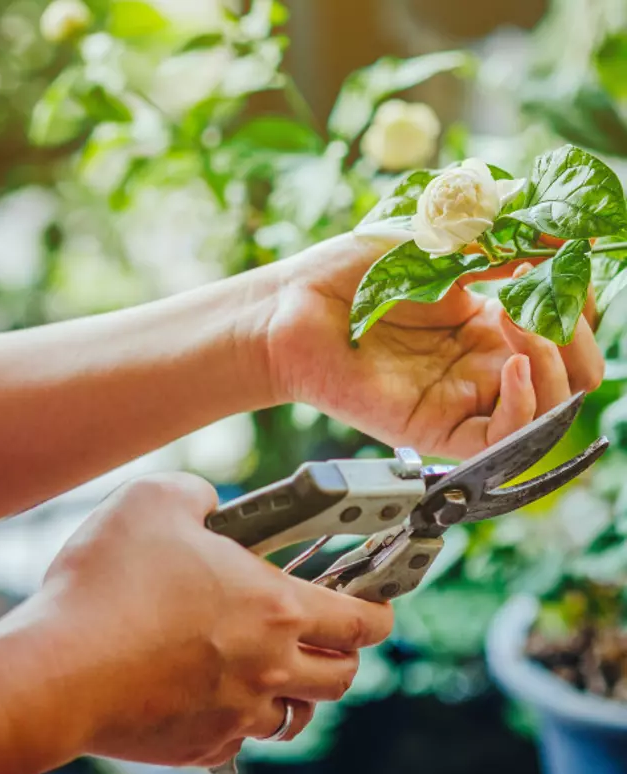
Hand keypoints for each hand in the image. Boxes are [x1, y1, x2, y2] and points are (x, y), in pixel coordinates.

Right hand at [14, 473, 392, 766]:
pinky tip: (202, 695)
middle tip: (318, 636)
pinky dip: (233, 722)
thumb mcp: (153, 499)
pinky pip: (237, 742)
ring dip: (288, 692)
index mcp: (275, 607)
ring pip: (293, 716)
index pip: (365, 619)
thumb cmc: (107, 583)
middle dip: (340, 655)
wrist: (59, 669)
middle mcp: (269, 667)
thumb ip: (199, 494)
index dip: (379, 608)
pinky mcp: (199, 746)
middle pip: (342, 677)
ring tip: (260, 669)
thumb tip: (210, 505)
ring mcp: (236, 714)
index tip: (374, 603)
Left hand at [262, 234, 604, 459]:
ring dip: (556, 364)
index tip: (564, 263)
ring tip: (518, 319)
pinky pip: (504, 439)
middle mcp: (482, 366)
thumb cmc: (347, 274)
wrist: (289, 308)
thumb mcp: (435, 243)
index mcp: (487, 325)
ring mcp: (462, 400)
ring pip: (551, 410)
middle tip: (547, 299)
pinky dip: (527, 407)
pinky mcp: (436, 430)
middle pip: (574, 374)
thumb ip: (502, 243)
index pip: (569, 329)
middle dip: (579, 337)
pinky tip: (513, 366)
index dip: (580, 301)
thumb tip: (570, 236)